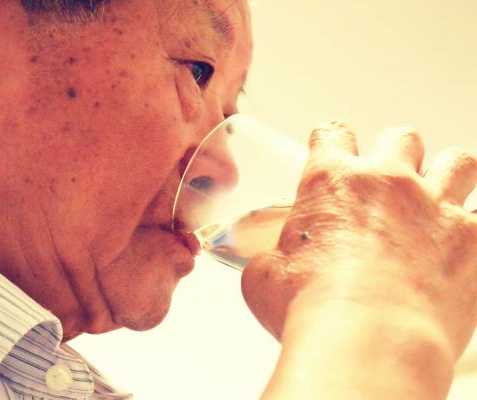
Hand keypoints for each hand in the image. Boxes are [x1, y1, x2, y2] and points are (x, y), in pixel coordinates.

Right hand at [241, 121, 476, 358]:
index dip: (333, 142)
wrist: (367, 342)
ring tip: (438, 201)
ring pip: (458, 162)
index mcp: (332, 182)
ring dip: (447, 176)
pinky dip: (475, 228)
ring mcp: (437, 207)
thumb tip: (268, 267)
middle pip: (402, 138)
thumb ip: (268, 260)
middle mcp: (387, 182)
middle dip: (396, 155)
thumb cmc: (310, 309)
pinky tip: (463, 245)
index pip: (334, 133)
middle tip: (389, 184)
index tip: (335, 154)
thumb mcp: (264, 279)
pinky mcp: (475, 241)